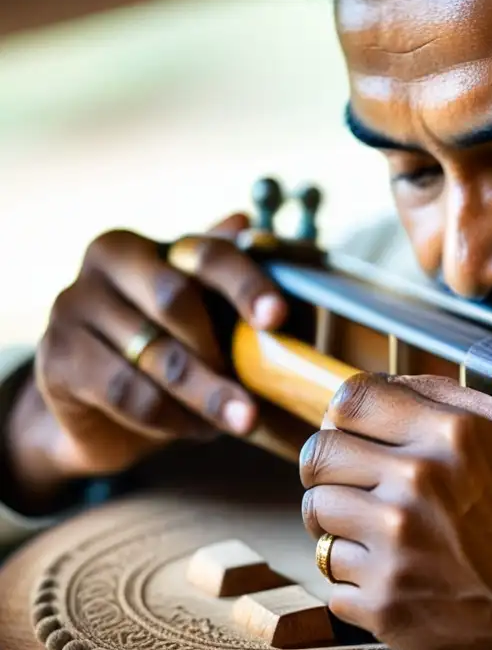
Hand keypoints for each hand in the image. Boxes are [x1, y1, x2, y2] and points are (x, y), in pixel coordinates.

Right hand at [8, 214, 288, 493]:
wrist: (98, 410)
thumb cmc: (164, 347)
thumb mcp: (200, 312)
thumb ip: (223, 273)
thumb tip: (247, 220)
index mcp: (147, 244)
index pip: (206, 253)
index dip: (246, 283)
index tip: (278, 317)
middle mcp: (105, 264)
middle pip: (176, 299)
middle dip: (223, 353)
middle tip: (258, 394)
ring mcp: (73, 307)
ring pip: (155, 356)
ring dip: (205, 395)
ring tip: (242, 420)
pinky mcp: (56, 357)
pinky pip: (127, 391)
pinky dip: (171, 417)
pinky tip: (199, 430)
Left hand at [299, 373, 491, 649]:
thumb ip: (471, 415)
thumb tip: (412, 390)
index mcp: (456, 435)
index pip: (352, 400)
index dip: (344, 416)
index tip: (350, 433)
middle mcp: (416, 481)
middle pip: (318, 455)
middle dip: (327, 468)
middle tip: (348, 485)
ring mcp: (394, 544)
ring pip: (318, 514)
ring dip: (338, 524)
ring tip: (373, 536)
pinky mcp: (382, 601)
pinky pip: (332, 579)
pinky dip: (355, 581)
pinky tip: (393, 582)